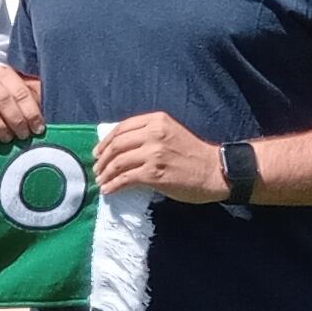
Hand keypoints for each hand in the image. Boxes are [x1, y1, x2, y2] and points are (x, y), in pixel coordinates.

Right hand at [0, 67, 45, 144]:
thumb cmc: (13, 98)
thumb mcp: (27, 92)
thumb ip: (37, 96)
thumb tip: (56, 107)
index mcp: (4, 74)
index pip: (20, 92)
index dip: (31, 112)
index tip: (38, 128)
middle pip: (2, 100)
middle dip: (16, 120)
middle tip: (24, 135)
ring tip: (9, 138)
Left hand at [92, 111, 236, 202]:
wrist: (214, 171)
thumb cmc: (193, 154)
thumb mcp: (170, 133)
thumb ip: (148, 134)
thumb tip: (119, 148)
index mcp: (156, 120)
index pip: (121, 128)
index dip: (105, 141)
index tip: (98, 152)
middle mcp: (154, 133)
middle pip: (116, 145)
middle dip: (102, 159)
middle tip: (97, 169)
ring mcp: (154, 153)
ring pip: (118, 162)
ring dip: (105, 174)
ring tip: (101, 181)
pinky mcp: (154, 173)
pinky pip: (125, 179)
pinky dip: (113, 185)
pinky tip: (109, 190)